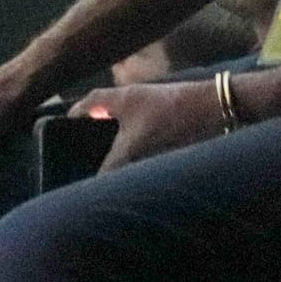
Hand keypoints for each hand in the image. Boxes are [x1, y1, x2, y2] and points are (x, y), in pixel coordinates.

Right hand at [67, 79, 223, 172]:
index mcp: (120, 97)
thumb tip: (96, 184)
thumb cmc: (173, 121)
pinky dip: (140, 150)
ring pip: (128, 129)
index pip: (88, 103)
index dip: (73, 117)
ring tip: (111, 170)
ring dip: (120, 147)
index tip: (61, 133)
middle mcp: (135, 100)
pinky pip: (147, 136)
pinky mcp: (172, 120)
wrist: (220, 110)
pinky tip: (140, 169)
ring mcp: (155, 109)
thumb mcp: (135, 148)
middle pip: (107, 117)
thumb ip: (111, 166)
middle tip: (84, 158)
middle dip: (96, 136)